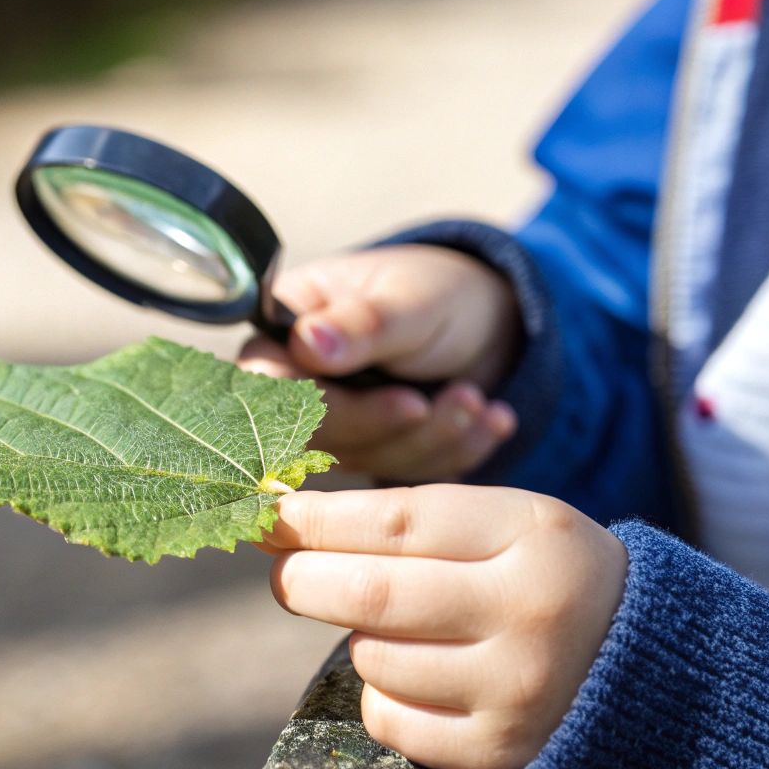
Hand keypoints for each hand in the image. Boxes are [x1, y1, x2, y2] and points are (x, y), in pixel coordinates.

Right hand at [237, 245, 521, 481]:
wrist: (488, 320)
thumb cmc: (437, 293)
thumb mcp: (408, 301)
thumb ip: (361, 324)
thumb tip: (308, 343)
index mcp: (283, 333)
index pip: (276, 391)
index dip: (340, 410)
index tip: (410, 404)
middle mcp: (296, 383)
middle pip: (320, 438)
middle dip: (400, 427)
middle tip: (465, 398)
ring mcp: (332, 424)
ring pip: (365, 461)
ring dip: (435, 438)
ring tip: (480, 400)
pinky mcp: (368, 453)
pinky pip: (400, 476)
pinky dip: (453, 453)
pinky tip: (492, 421)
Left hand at [263, 485, 626, 768]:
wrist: (644, 667)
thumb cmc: (544, 576)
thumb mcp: (505, 523)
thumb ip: (405, 518)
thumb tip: (283, 522)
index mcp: (532, 534)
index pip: (396, 522)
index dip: (316, 520)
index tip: (270, 514)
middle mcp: (528, 612)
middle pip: (371, 594)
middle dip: (304, 579)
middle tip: (284, 572)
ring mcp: (514, 688)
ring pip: (374, 658)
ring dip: (360, 639)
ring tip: (400, 628)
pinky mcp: (498, 750)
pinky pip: (391, 720)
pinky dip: (382, 695)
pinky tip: (419, 677)